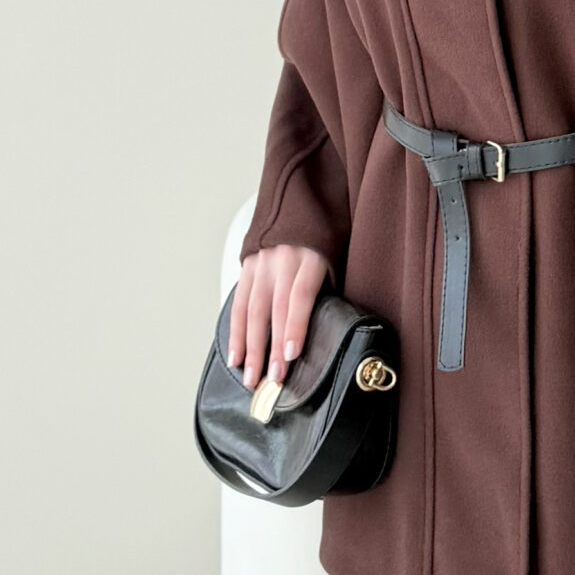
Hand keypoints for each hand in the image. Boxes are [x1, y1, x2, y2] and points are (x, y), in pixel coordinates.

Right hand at [229, 243, 332, 392]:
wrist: (303, 196)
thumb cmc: (328, 234)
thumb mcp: (338, 254)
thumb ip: (331, 286)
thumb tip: (332, 328)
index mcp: (310, 256)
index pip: (301, 296)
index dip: (295, 326)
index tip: (292, 354)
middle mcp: (282, 259)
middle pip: (274, 309)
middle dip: (272, 347)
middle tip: (272, 379)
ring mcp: (261, 262)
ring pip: (252, 310)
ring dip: (250, 347)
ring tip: (251, 377)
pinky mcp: (248, 265)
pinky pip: (239, 302)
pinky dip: (236, 332)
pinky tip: (236, 355)